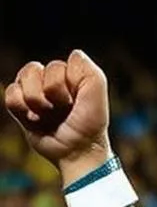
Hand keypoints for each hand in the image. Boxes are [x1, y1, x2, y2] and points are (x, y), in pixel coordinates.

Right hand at [5, 51, 111, 180]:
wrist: (77, 152)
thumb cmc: (89, 126)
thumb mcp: (97, 97)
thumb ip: (90, 72)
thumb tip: (74, 54)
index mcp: (69, 77)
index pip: (56, 65)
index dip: (64, 83)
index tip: (77, 101)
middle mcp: (50, 83)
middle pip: (35, 69)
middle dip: (51, 93)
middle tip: (63, 110)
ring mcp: (35, 95)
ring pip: (22, 78)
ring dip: (36, 100)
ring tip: (48, 115)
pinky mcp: (22, 108)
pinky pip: (10, 94)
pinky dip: (21, 107)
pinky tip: (34, 119)